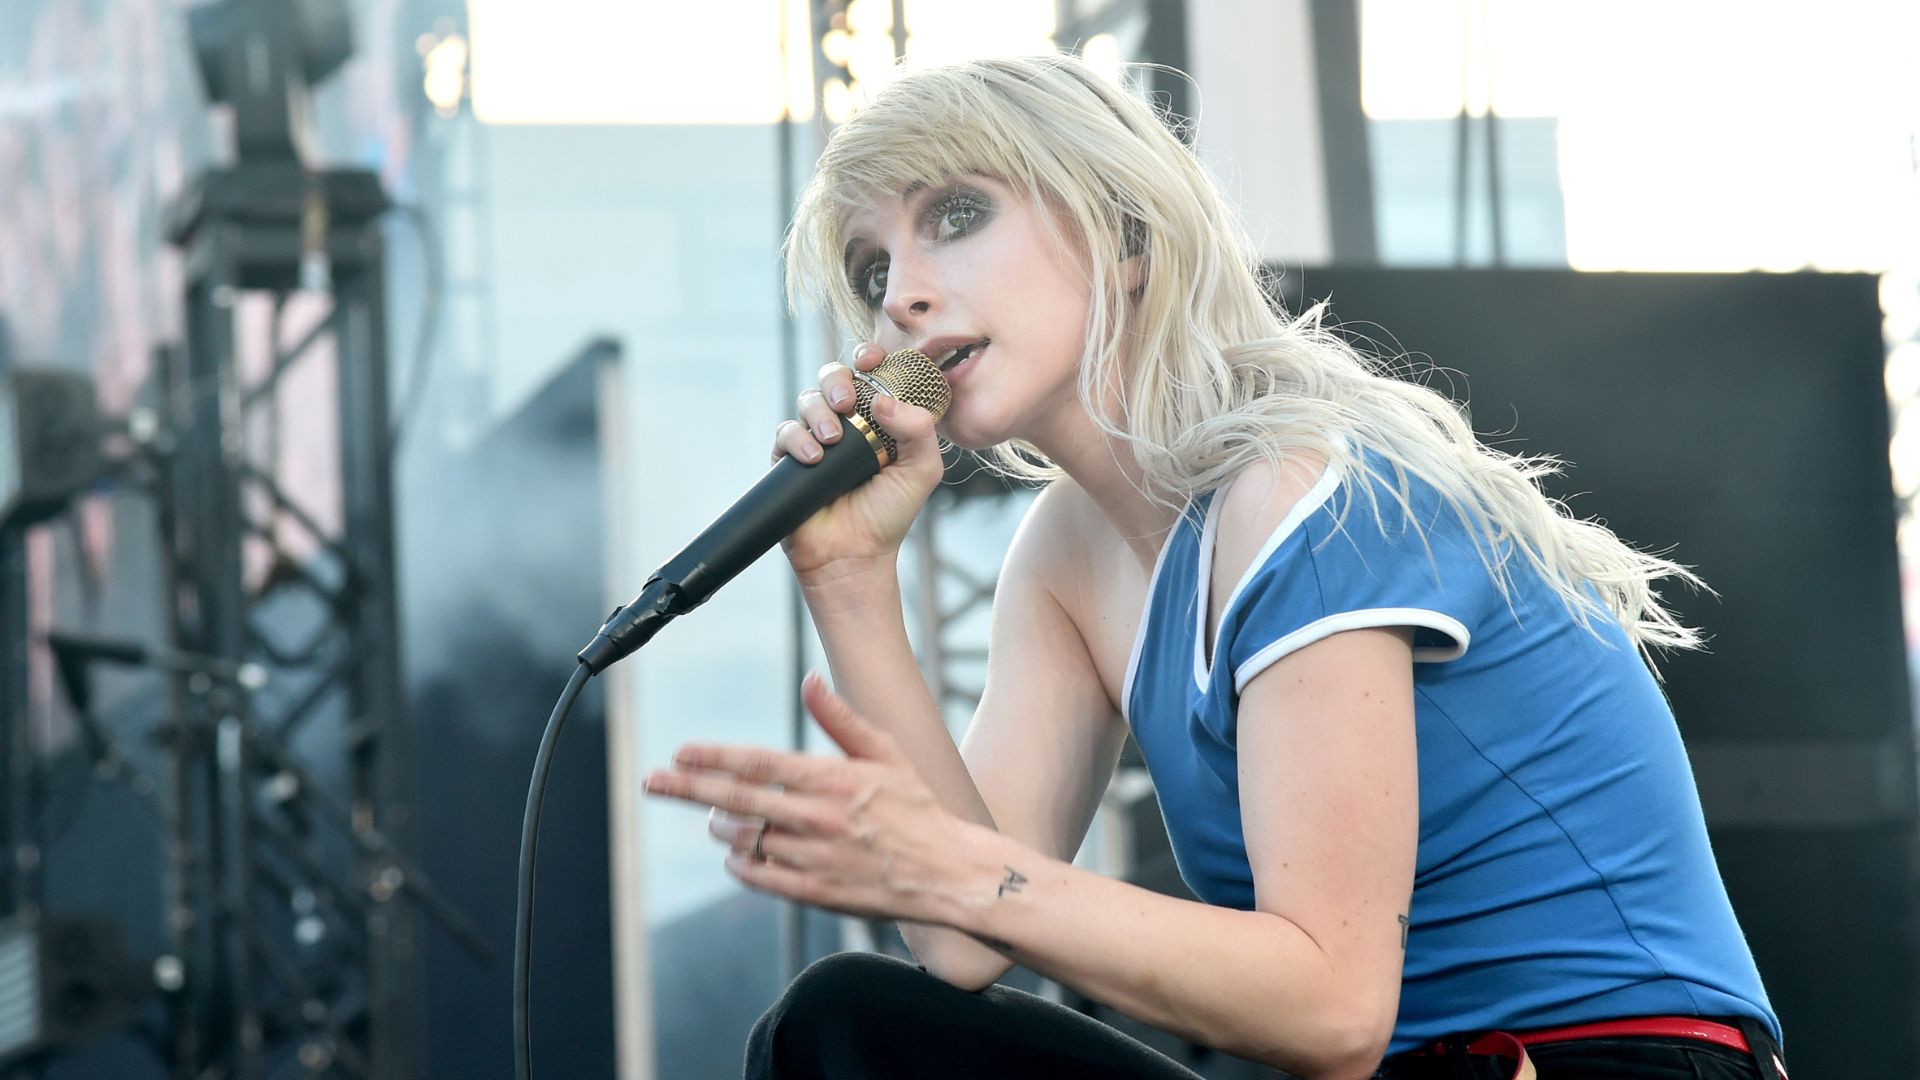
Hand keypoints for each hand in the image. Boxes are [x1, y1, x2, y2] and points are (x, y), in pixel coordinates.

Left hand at [643, 672, 975, 924]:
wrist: (946, 871)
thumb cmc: (915, 805)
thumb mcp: (886, 752)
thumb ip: (841, 718)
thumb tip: (809, 679)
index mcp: (832, 779)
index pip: (758, 764)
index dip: (714, 757)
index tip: (680, 752)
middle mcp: (817, 818)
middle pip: (736, 801)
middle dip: (687, 788)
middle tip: (653, 781)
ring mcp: (813, 857)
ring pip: (743, 839)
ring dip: (720, 826)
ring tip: (714, 818)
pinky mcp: (814, 892)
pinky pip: (759, 876)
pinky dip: (740, 863)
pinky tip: (737, 852)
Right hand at [772, 343, 942, 582]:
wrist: (854, 555)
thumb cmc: (890, 514)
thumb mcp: (922, 470)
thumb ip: (919, 430)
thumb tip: (884, 399)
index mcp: (879, 418)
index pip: (871, 374)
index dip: (868, 357)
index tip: (871, 360)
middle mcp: (847, 423)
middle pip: (833, 377)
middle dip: (837, 380)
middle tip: (848, 402)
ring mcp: (817, 438)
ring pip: (808, 399)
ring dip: (819, 412)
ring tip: (833, 441)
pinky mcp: (789, 458)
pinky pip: (786, 431)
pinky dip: (798, 438)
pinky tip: (815, 457)